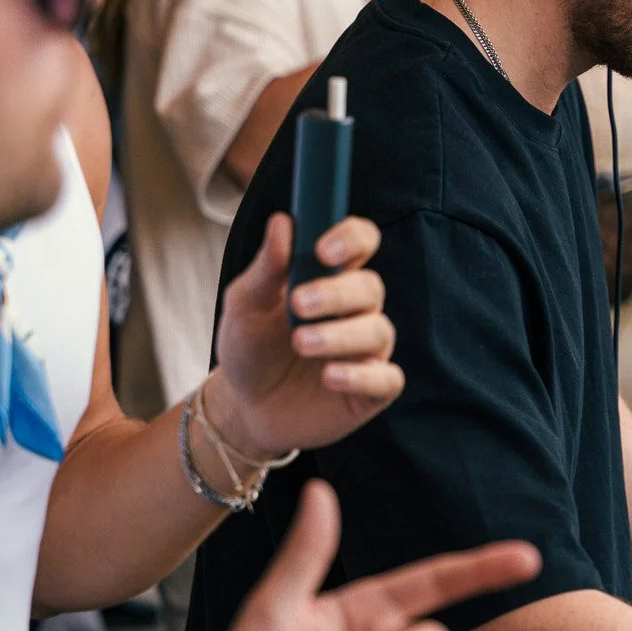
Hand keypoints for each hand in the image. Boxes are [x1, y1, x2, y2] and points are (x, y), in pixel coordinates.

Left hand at [210, 212, 402, 460]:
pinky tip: (330, 377)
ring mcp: (367, 351)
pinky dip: (362, 376)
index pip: (361, 242)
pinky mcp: (370, 391)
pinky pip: (387, 379)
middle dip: (337, 294)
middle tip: (298, 304)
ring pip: (377, 331)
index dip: (352, 238)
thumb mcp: (245, 307)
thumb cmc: (250, 348)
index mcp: (330, 278)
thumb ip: (266, 268)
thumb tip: (283, 222)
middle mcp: (356, 310)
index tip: (323, 249)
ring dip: (340, 335)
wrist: (244, 408)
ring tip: (300, 343)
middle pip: (370, 287)